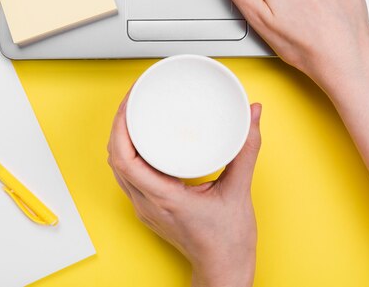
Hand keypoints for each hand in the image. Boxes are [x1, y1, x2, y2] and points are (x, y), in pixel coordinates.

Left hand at [107, 94, 262, 286]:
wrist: (223, 268)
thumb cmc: (228, 240)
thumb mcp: (239, 190)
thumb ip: (247, 148)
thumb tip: (252, 115)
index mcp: (163, 198)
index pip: (125, 159)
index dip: (121, 127)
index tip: (130, 101)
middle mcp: (147, 203)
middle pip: (115, 159)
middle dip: (119, 125)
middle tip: (133, 99)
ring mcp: (145, 208)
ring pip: (118, 168)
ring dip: (121, 139)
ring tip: (134, 114)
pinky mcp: (149, 208)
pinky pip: (128, 176)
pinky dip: (129, 153)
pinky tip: (141, 141)